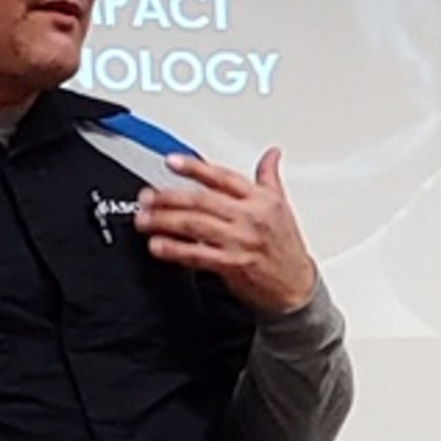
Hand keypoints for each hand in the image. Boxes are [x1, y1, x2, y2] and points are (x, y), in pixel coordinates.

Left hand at [137, 147, 318, 314]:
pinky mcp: (232, 265)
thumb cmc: (287, 247)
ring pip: (195, 225)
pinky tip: (158, 245)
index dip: (195, 167)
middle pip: (202, 200)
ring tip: (144, 219)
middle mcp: (250, 218)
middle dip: (169, 197)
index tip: (171, 161)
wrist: (297, 286)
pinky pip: (197, 254)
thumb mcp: (282, 206)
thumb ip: (270, 178)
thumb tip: (272, 155)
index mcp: (261, 200)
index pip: (223, 177)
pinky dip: (174, 249)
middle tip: (147, 196)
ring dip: (164, 220)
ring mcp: (240, 241)